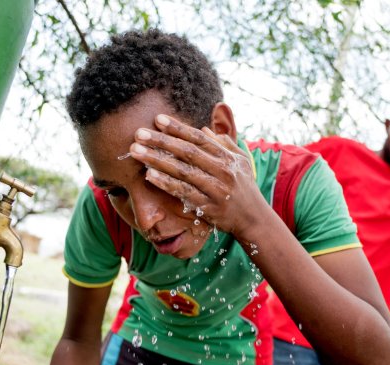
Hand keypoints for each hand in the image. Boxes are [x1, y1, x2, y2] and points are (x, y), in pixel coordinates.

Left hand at [129, 114, 266, 236]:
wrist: (253, 218)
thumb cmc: (244, 187)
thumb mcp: (241, 161)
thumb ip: (224, 144)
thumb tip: (204, 130)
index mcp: (227, 157)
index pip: (199, 138)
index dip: (178, 128)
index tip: (158, 119)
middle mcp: (221, 171)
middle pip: (187, 152)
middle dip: (161, 141)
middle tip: (139, 133)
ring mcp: (214, 189)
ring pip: (182, 171)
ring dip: (157, 160)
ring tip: (136, 151)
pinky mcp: (207, 206)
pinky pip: (183, 193)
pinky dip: (166, 184)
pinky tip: (149, 175)